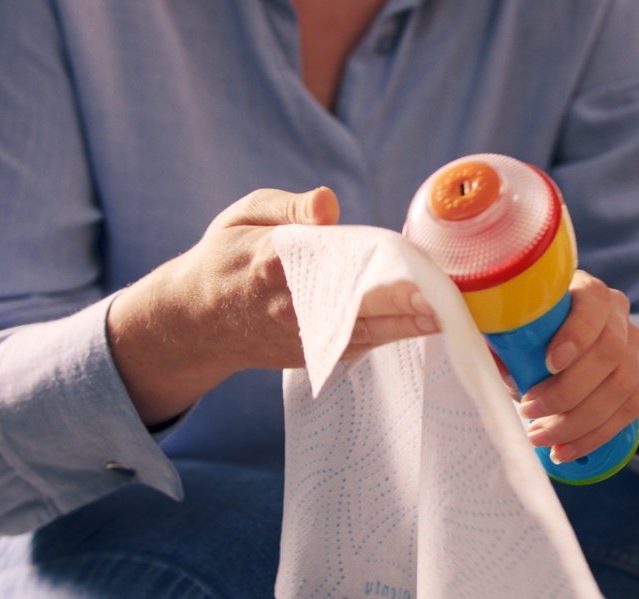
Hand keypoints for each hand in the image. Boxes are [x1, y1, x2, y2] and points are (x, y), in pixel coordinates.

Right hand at [108, 187, 436, 423]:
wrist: (197, 320)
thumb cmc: (227, 257)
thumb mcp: (244, 215)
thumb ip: (287, 207)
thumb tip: (328, 204)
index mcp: (269, 262)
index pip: (322, 260)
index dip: (362, 261)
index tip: (398, 257)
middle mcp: (288, 305)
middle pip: (348, 303)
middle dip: (393, 302)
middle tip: (435, 298)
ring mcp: (300, 335)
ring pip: (358, 331)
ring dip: (402, 325)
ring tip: (441, 315)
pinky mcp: (310, 354)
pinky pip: (356, 345)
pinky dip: (390, 335)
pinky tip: (424, 326)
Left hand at [518, 271, 638, 462]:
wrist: (573, 356)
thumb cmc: (536, 341)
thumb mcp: (517, 338)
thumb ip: (507, 347)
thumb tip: (501, 367)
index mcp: (585, 292)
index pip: (592, 303)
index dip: (576, 334)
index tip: (550, 364)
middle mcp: (618, 313)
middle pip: (609, 351)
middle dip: (568, 391)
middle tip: (529, 413)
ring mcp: (638, 344)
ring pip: (623, 386)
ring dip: (579, 421)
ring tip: (542, 438)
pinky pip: (634, 407)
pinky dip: (598, 434)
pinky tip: (569, 448)